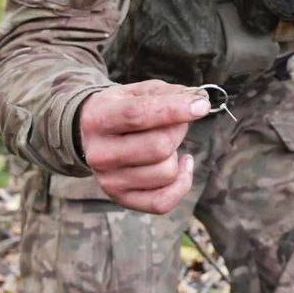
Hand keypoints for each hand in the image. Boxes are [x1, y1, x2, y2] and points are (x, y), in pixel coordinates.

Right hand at [78, 80, 211, 212]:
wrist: (92, 134)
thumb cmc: (123, 109)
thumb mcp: (139, 91)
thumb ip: (168, 93)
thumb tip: (198, 100)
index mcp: (98, 118)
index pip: (137, 115)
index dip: (174, 110)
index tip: (201, 106)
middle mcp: (99, 153)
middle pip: (159, 146)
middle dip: (178, 131)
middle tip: (175, 124)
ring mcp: (108, 180)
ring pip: (167, 172)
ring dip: (175, 155)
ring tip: (164, 145)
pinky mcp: (121, 199)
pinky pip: (164, 201)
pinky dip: (182, 183)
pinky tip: (180, 165)